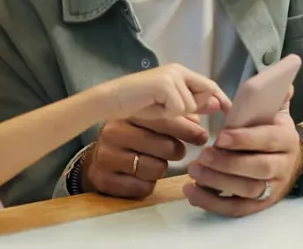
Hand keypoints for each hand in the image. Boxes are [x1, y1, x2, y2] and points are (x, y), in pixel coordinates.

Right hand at [82, 114, 207, 199]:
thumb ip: (176, 116)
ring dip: (161, 169)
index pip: (164, 119)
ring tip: (155, 162)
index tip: (201, 136)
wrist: (98, 160)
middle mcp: (113, 133)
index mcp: (126, 114)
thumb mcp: (148, 121)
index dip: (187, 129)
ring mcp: (107, 157)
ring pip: (156, 169)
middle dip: (176, 151)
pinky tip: (141, 176)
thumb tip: (204, 114)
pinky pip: (143, 188)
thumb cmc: (131, 136)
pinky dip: (148, 185)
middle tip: (175, 151)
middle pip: (164, 146)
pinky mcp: (105, 180)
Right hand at [104, 63, 228, 120]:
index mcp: (180, 73)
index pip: (209, 84)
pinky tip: (152, 107)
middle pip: (206, 91)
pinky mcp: (165, 84)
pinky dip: (168, 113)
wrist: (112, 100)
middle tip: (169, 110)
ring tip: (156, 107)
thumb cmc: (138, 104)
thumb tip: (215, 104)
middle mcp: (178, 70)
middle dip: (196, 107)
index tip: (230, 111)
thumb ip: (191, 105)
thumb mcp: (169, 107)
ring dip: (176, 113)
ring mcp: (172, 75)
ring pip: (190, 104)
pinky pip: (179, 107)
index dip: (221, 97)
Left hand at [182, 102, 302, 216]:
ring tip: (194, 172)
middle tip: (202, 156)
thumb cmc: (273, 132)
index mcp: (285, 139)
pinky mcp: (259, 205)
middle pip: (258, 169)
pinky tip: (192, 192)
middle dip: (228, 163)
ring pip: (248, 190)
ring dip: (218, 183)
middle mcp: (282, 166)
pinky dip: (213, 204)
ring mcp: (272, 188)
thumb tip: (283, 79)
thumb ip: (276, 95)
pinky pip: (237, 209)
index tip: (220, 136)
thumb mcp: (277, 112)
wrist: (291, 162)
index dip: (244, 139)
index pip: (267, 140)